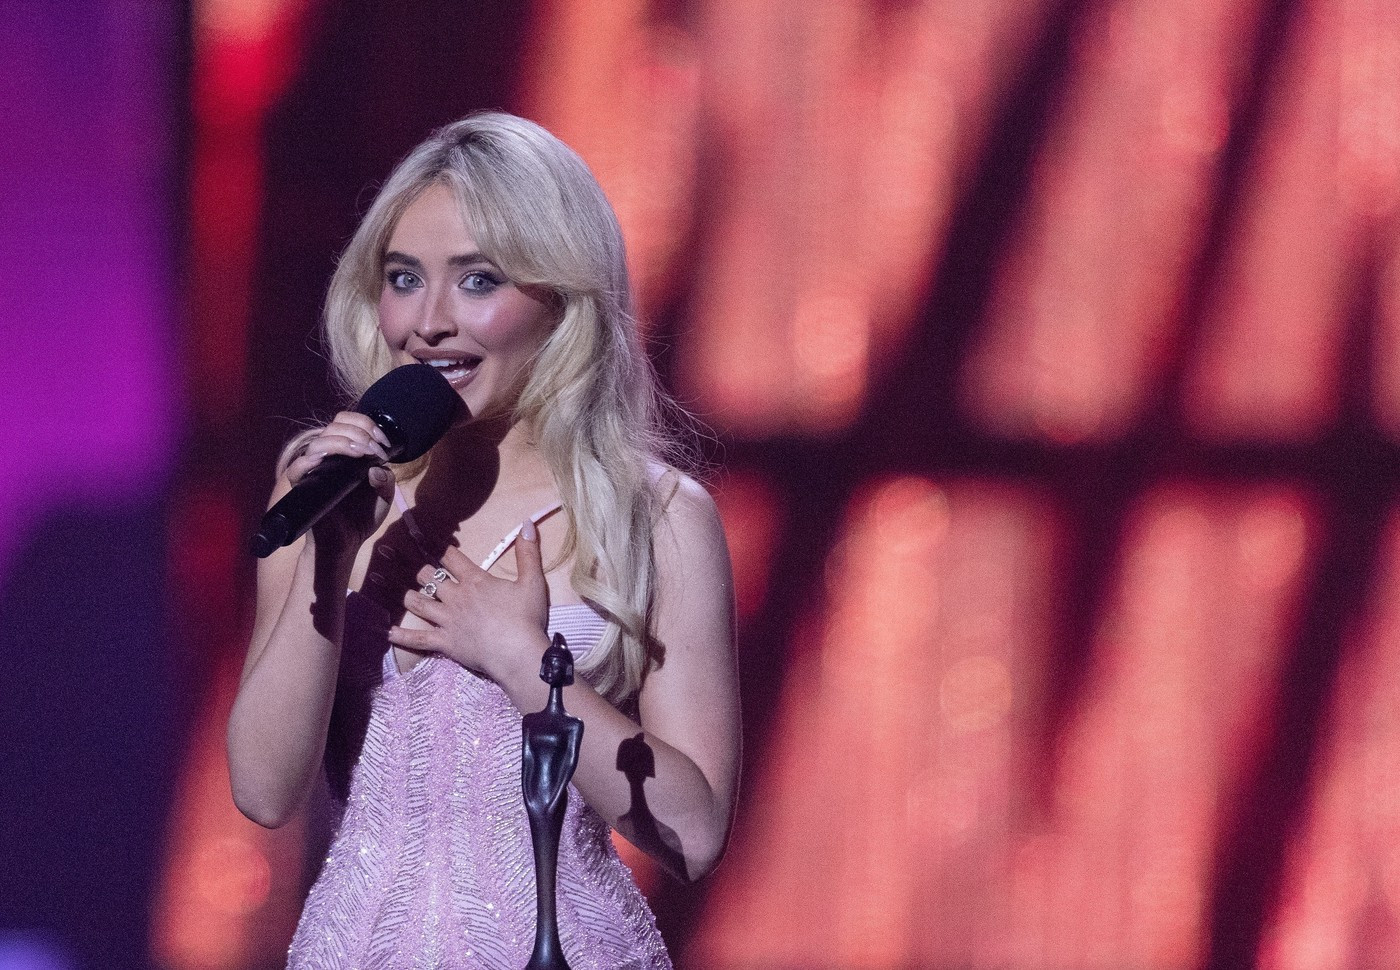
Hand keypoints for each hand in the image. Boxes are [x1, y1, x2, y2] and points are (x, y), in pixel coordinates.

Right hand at [286, 412, 394, 552]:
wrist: (347, 543)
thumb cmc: (362, 517)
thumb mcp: (384, 496)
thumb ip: (387, 480)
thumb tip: (375, 469)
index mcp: (347, 453)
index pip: (348, 423)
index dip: (366, 424)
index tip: (383, 442)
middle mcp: (329, 457)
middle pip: (334, 427)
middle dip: (359, 432)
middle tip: (375, 450)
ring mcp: (314, 470)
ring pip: (318, 443)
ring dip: (342, 442)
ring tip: (361, 453)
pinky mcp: (302, 487)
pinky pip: (296, 468)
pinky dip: (308, 461)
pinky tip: (325, 461)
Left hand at [388, 520, 550, 680]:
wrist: (517, 653)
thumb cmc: (526, 617)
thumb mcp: (532, 582)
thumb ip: (528, 553)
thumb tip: (527, 523)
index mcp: (475, 581)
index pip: (452, 558)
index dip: (442, 549)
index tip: (433, 543)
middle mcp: (456, 597)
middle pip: (429, 578)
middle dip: (423, 571)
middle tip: (419, 569)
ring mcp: (447, 620)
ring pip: (419, 604)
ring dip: (410, 597)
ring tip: (406, 595)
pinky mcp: (444, 642)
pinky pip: (418, 639)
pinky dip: (402, 636)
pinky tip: (389, 633)